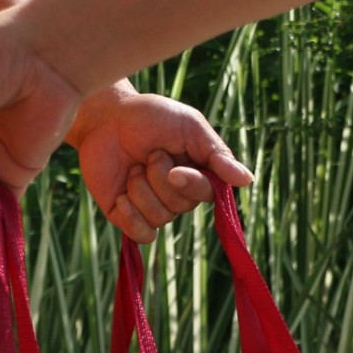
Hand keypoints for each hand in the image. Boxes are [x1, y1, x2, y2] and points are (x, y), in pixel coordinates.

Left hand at [69, 85, 251, 242]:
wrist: (105, 118)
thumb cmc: (149, 116)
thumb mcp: (189, 127)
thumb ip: (216, 154)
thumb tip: (247, 180)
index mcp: (197, 172)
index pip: (208, 193)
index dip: (191, 186)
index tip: (175, 170)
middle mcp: (177, 193)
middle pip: (181, 207)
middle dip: (160, 179)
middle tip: (149, 154)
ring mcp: (152, 205)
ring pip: (160, 218)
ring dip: (141, 190)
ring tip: (132, 167)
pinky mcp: (127, 216)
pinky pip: (141, 235)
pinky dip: (131, 217)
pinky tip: (121, 197)